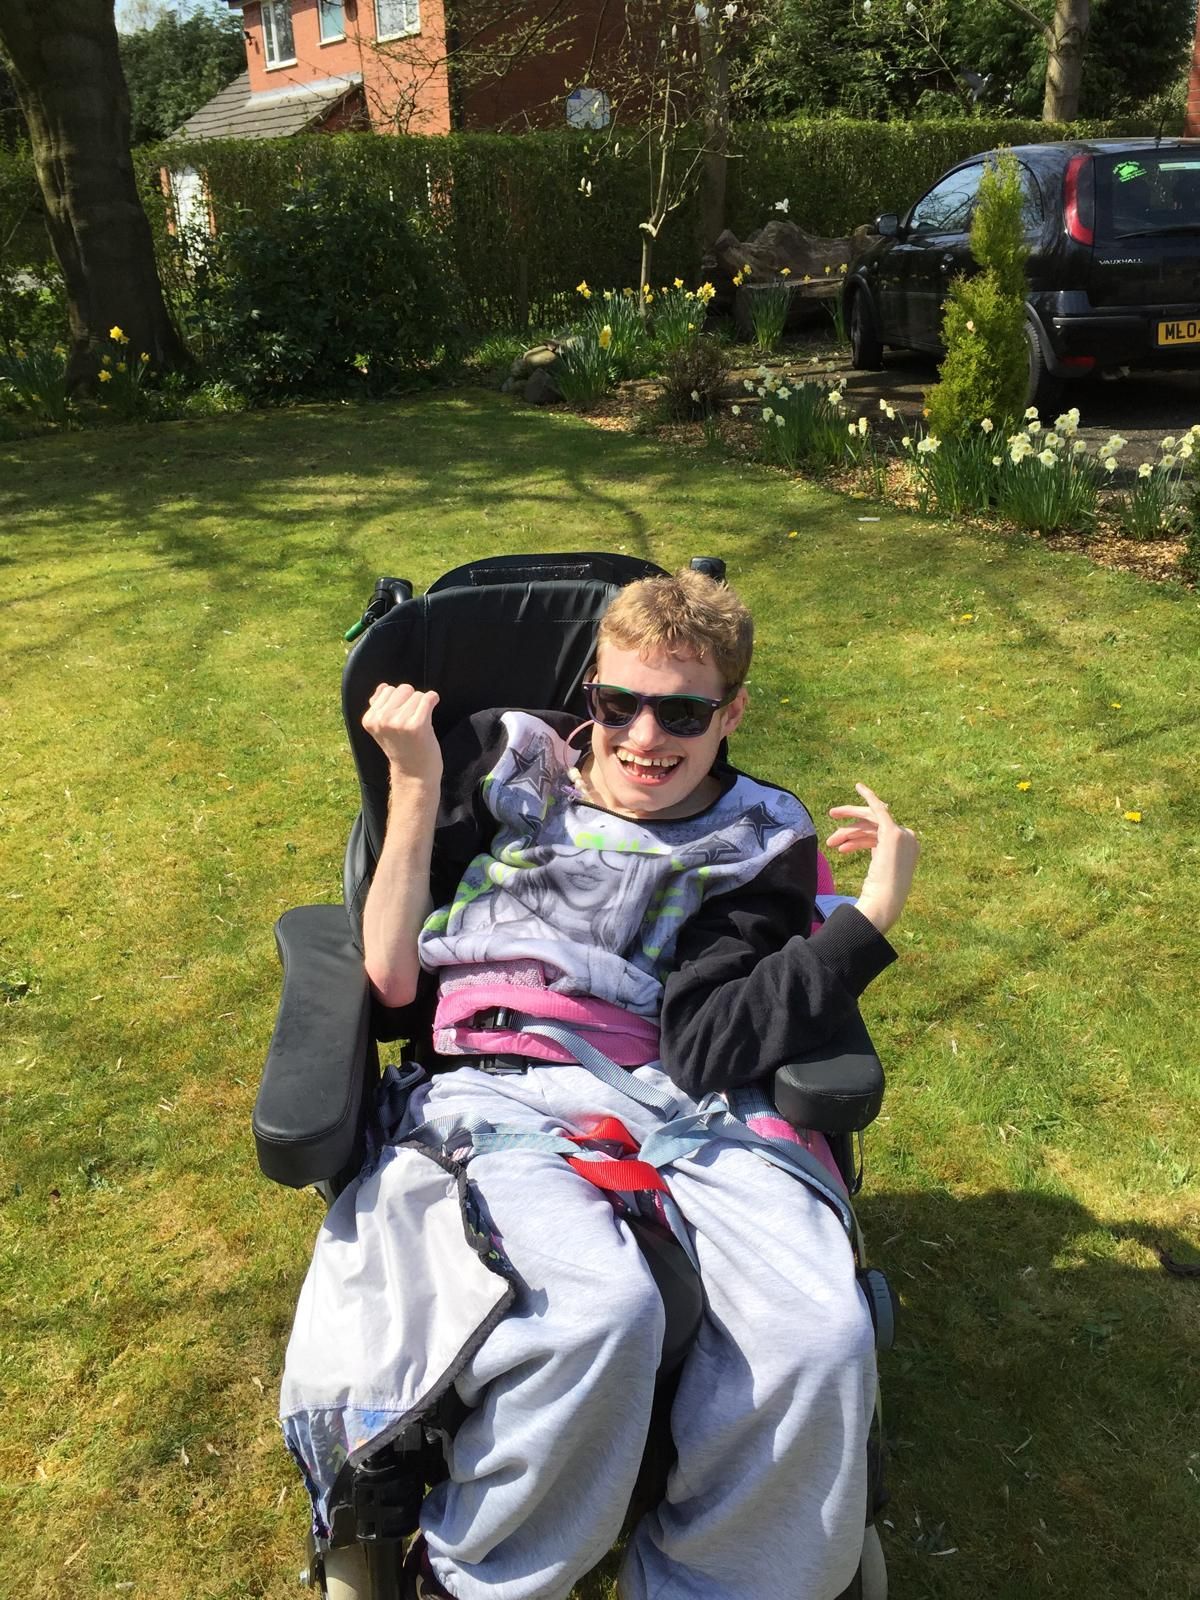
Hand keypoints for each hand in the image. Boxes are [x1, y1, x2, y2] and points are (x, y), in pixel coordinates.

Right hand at [362, 683, 442, 788]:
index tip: (400, 720)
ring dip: (422, 706)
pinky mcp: (417, 725)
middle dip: (411, 701)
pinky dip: (433, 700)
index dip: (399, 702)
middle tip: (411, 721)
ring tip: (418, 725)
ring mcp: (398, 722)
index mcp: (369, 719)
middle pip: (403, 689)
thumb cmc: (402, 748)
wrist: (414, 774)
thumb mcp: (383, 729)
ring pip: (417, 694)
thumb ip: (379, 707)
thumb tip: (383, 687)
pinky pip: (428, 698)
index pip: (387, 690)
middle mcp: (381, 719)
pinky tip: (430, 715)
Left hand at [826, 783, 918, 936]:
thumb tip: (859, 843)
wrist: (884, 903)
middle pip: (875, 825)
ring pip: (870, 821)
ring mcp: (903, 835)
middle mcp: (909, 839)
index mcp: (908, 849)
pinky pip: (879, 809)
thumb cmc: (878, 895)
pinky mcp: (892, 833)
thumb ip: (875, 852)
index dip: (857, 838)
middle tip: (831, 819)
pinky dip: (869, 796)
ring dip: (848, 829)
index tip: (840, 844)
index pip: (878, 836)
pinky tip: (859, 787)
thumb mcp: (877, 869)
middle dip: (852, 823)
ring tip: (830, 841)